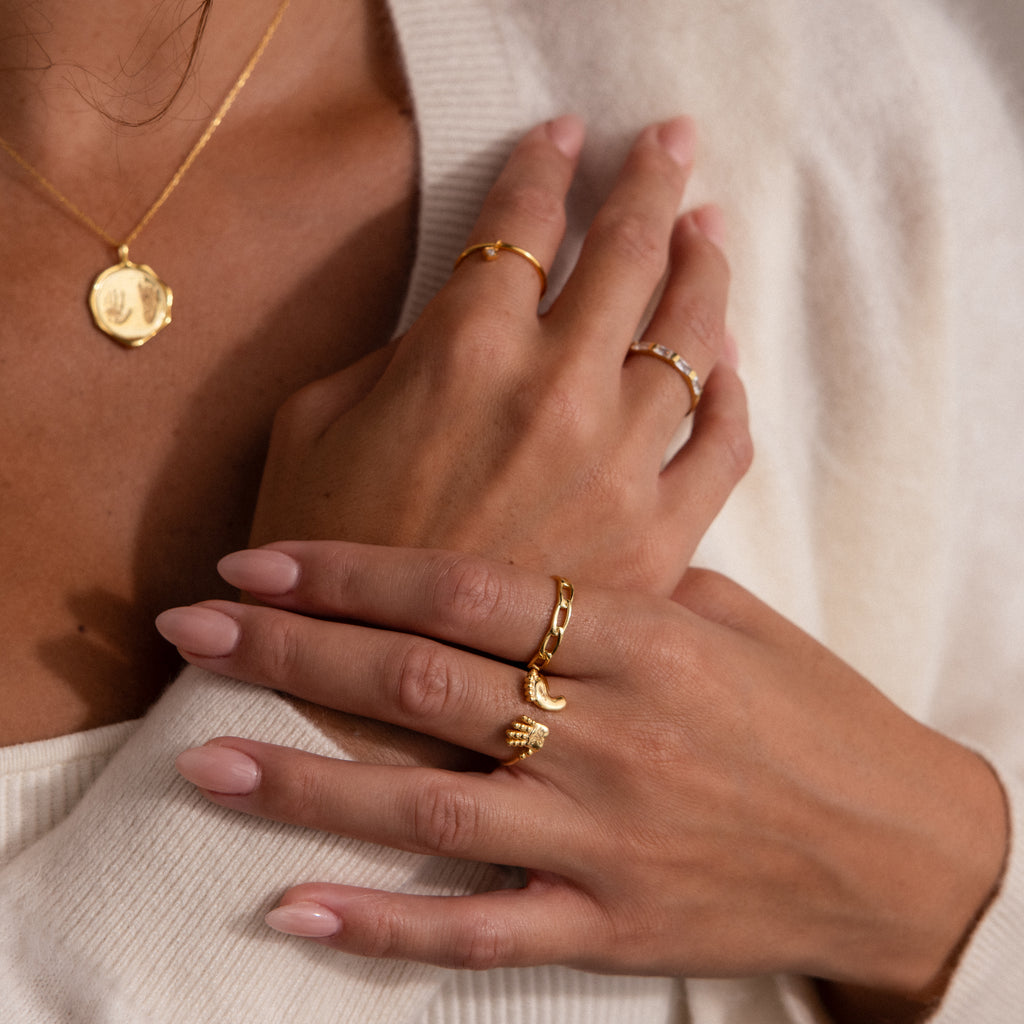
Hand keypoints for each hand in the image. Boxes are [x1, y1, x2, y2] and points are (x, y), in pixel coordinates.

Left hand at [164, 543, 1006, 1002]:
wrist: (899, 843)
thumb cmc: (812, 711)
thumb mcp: (725, 617)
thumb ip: (623, 583)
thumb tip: (532, 555)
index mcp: (635, 639)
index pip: (462, 591)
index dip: (350, 573)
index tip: (258, 563)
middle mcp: (604, 732)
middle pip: (417, 684)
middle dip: (292, 653)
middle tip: (189, 632)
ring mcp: (600, 837)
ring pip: (423, 807)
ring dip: (303, 782)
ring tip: (201, 757)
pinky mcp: (611, 925)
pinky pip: (478, 931)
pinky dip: (382, 927)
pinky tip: (294, 910)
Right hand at [248, 115, 747, 593]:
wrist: (372, 706)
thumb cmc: (323, 560)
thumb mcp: (313, 427)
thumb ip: (393, 357)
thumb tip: (456, 324)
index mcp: (463, 349)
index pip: (519, 222)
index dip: (542, 169)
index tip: (562, 138)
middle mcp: (556, 391)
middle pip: (627, 254)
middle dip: (649, 184)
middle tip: (669, 143)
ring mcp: (619, 465)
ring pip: (694, 336)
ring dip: (704, 271)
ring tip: (709, 234)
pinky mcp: (659, 539)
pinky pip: (723, 444)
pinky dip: (731, 396)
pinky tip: (726, 365)